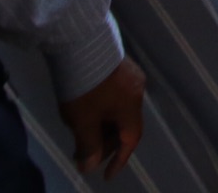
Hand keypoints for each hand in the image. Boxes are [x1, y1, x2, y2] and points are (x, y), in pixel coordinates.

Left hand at [58, 57, 145, 180]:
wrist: (81, 42)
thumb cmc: (85, 87)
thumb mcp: (83, 121)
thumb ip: (88, 145)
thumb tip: (89, 166)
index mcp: (131, 107)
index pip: (130, 140)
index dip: (119, 160)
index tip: (106, 175)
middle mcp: (137, 91)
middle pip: (125, 125)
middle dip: (106, 143)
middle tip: (86, 154)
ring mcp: (130, 75)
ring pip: (120, 109)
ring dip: (104, 125)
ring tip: (83, 134)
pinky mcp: (119, 64)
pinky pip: (116, 95)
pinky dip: (104, 109)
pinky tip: (89, 109)